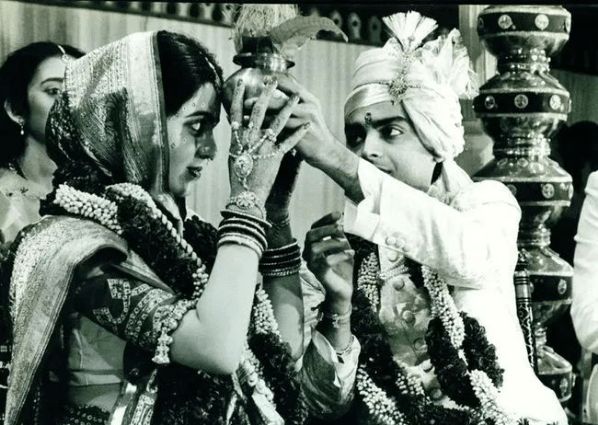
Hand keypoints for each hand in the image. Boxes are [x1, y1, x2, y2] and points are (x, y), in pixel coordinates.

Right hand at [228, 77, 307, 218]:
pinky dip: (298, 132)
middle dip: (266, 94)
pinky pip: (289, 142)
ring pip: (276, 122)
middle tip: (271, 81)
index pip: (237, 112)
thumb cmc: (239, 178)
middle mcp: (248, 140)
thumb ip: (238, 141)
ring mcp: (262, 147)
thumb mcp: (234, 156)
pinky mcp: (275, 156)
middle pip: (258, 111)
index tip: (244, 83)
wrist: (245, 196)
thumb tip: (237, 129)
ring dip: (287, 108)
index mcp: (237, 139)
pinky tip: (306, 124)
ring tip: (296, 97)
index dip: (240, 97)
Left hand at [243, 74, 340, 168]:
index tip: (262, 80)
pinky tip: (253, 131)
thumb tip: (277, 88)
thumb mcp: (308, 111)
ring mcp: (305, 122)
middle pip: (281, 101)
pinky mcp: (300, 136)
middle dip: (262, 101)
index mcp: (310, 99)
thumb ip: (294, 101)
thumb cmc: (313, 130)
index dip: (275, 81)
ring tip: (244, 117)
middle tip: (246, 101)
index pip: (291, 85)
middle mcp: (308, 108)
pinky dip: (265, 131)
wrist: (326, 151)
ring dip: (260, 117)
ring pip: (278, 117)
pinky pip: (279, 132)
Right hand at [303, 212, 353, 311]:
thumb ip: (339, 235)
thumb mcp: (342, 246)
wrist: (345, 288)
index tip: (338, 215)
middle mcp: (309, 254)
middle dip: (326, 229)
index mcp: (313, 245)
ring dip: (332, 242)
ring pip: (315, 248)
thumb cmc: (342, 267)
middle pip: (310, 235)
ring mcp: (313, 264)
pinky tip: (350, 253)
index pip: (313, 228)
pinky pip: (326, 261)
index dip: (324, 220)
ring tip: (346, 244)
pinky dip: (340, 255)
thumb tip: (340, 222)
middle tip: (340, 228)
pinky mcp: (320, 274)